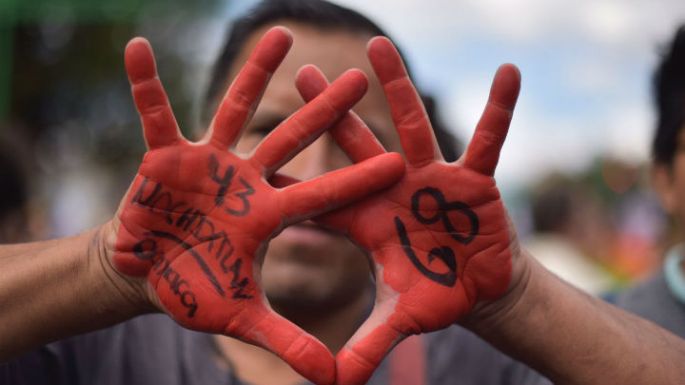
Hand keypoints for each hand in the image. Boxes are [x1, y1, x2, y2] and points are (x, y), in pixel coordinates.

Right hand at [109, 27, 404, 384]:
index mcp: (268, 214)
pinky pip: (153, 113)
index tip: (395, 164)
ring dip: (255, 74)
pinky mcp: (164, 154)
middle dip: (324, 110)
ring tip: (280, 33)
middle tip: (360, 78)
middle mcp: (245, 179)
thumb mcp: (242, 317)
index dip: (355, 181)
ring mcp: (207, 162)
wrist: (149, 274)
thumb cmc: (197, 289)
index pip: (321, 195)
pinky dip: (145, 84)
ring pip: (235, 109)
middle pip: (292, 139)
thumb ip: (288, 342)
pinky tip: (139, 49)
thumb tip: (334, 382)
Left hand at [294, 37, 520, 383]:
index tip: (259, 151)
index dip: (294, 176)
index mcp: (369, 220)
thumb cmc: (436, 295)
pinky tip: (508, 74)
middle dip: (329, 110)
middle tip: (300, 73)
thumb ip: (368, 344)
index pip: (324, 194)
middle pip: (355, 144)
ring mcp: (433, 179)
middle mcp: (394, 189)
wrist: (478, 286)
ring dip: (394, 87)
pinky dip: (498, 110)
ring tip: (376, 45)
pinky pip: (487, 140)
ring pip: (410, 126)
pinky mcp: (473, 180)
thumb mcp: (400, 319)